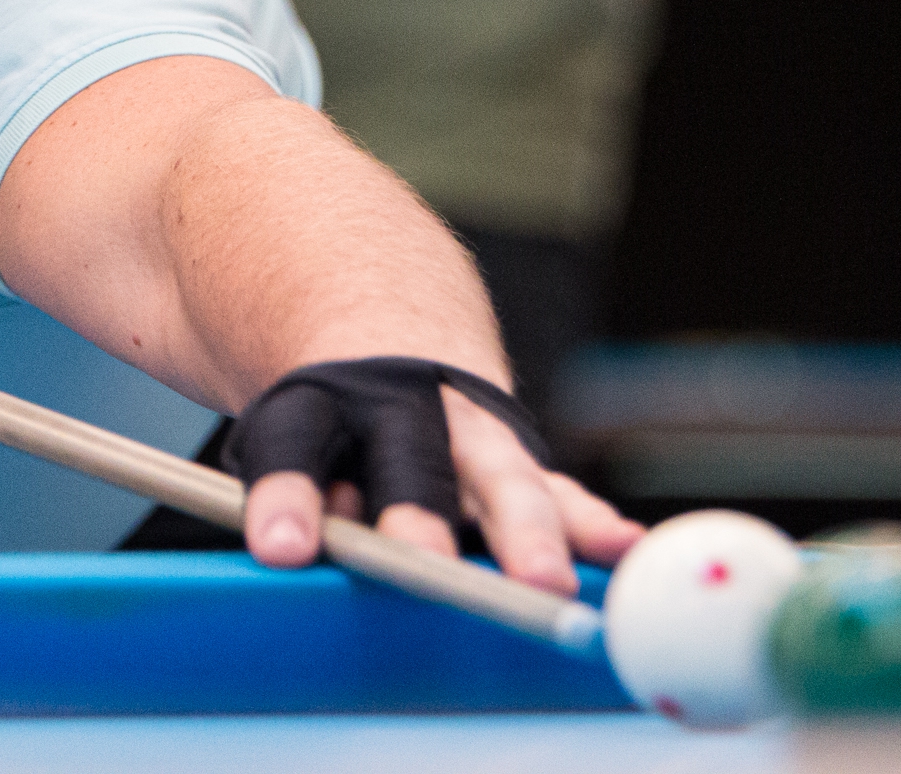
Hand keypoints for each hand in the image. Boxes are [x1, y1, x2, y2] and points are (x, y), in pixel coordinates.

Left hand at [227, 359, 642, 593]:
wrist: (386, 322)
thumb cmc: (328, 418)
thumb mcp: (293, 437)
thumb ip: (302, 491)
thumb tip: (326, 542)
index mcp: (322, 401)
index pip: (296, 445)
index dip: (287, 496)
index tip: (281, 549)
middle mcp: (404, 412)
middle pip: (410, 462)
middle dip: (414, 515)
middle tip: (418, 558)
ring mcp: (470, 435)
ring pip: (500, 479)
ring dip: (524, 531)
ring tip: (543, 578)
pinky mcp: (519, 464)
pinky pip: (557, 495)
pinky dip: (588, 524)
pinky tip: (620, 548)